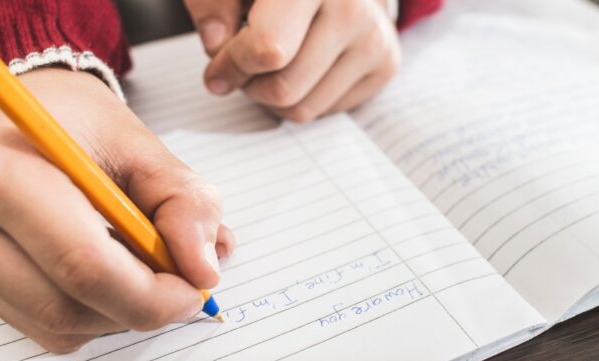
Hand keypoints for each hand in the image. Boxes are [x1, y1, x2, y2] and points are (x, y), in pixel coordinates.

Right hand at [0, 68, 234, 353]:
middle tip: (183, 285)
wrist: (24, 111)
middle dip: (142, 308)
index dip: (152, 295)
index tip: (196, 288)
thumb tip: (204, 269)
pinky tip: (108, 272)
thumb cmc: (80, 122)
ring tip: (143, 265)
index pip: (83, 265)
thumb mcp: (143, 146)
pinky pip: (46, 329)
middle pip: (68, 308)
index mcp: (1, 174)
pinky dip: (94, 314)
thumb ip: (185, 204)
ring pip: (59, 328)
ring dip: (120, 313)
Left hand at [184, 0, 400, 121]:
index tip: (217, 68)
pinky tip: (301, 66)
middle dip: (250, 87)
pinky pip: (326, 111)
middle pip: (284, 88)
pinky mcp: (386, 63)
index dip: (232, 66)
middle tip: (243, 67)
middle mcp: (353, 7)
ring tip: (270, 66)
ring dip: (273, 99)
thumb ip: (211, 6)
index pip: (267, 49)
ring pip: (304, 109)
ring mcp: (375, 39)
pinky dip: (303, 97)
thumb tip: (216, 47)